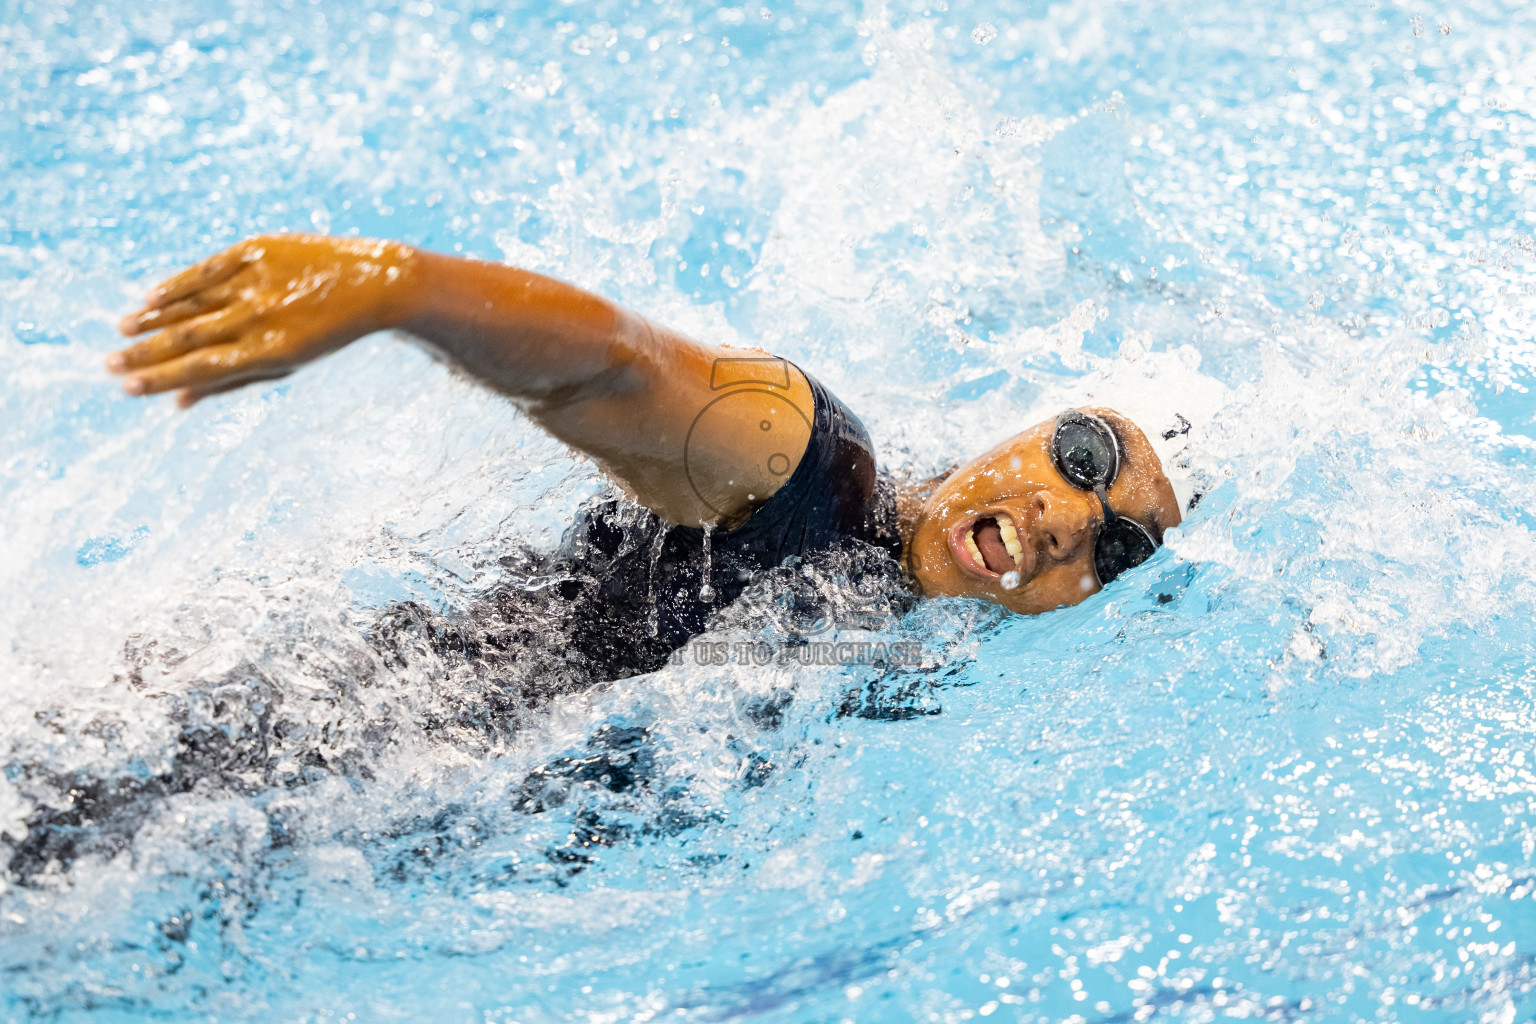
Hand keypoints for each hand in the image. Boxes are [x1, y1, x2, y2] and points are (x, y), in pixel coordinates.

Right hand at [110, 234, 420, 406]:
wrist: (375, 284)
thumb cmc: (325, 332)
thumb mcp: (286, 363)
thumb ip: (231, 382)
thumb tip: (176, 403)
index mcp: (271, 352)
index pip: (202, 369)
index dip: (160, 379)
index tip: (126, 386)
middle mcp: (261, 317)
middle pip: (189, 338)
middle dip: (145, 353)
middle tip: (108, 364)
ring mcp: (258, 281)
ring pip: (192, 302)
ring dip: (154, 317)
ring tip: (124, 329)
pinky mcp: (259, 250)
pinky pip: (207, 269)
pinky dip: (177, 284)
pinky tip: (150, 296)